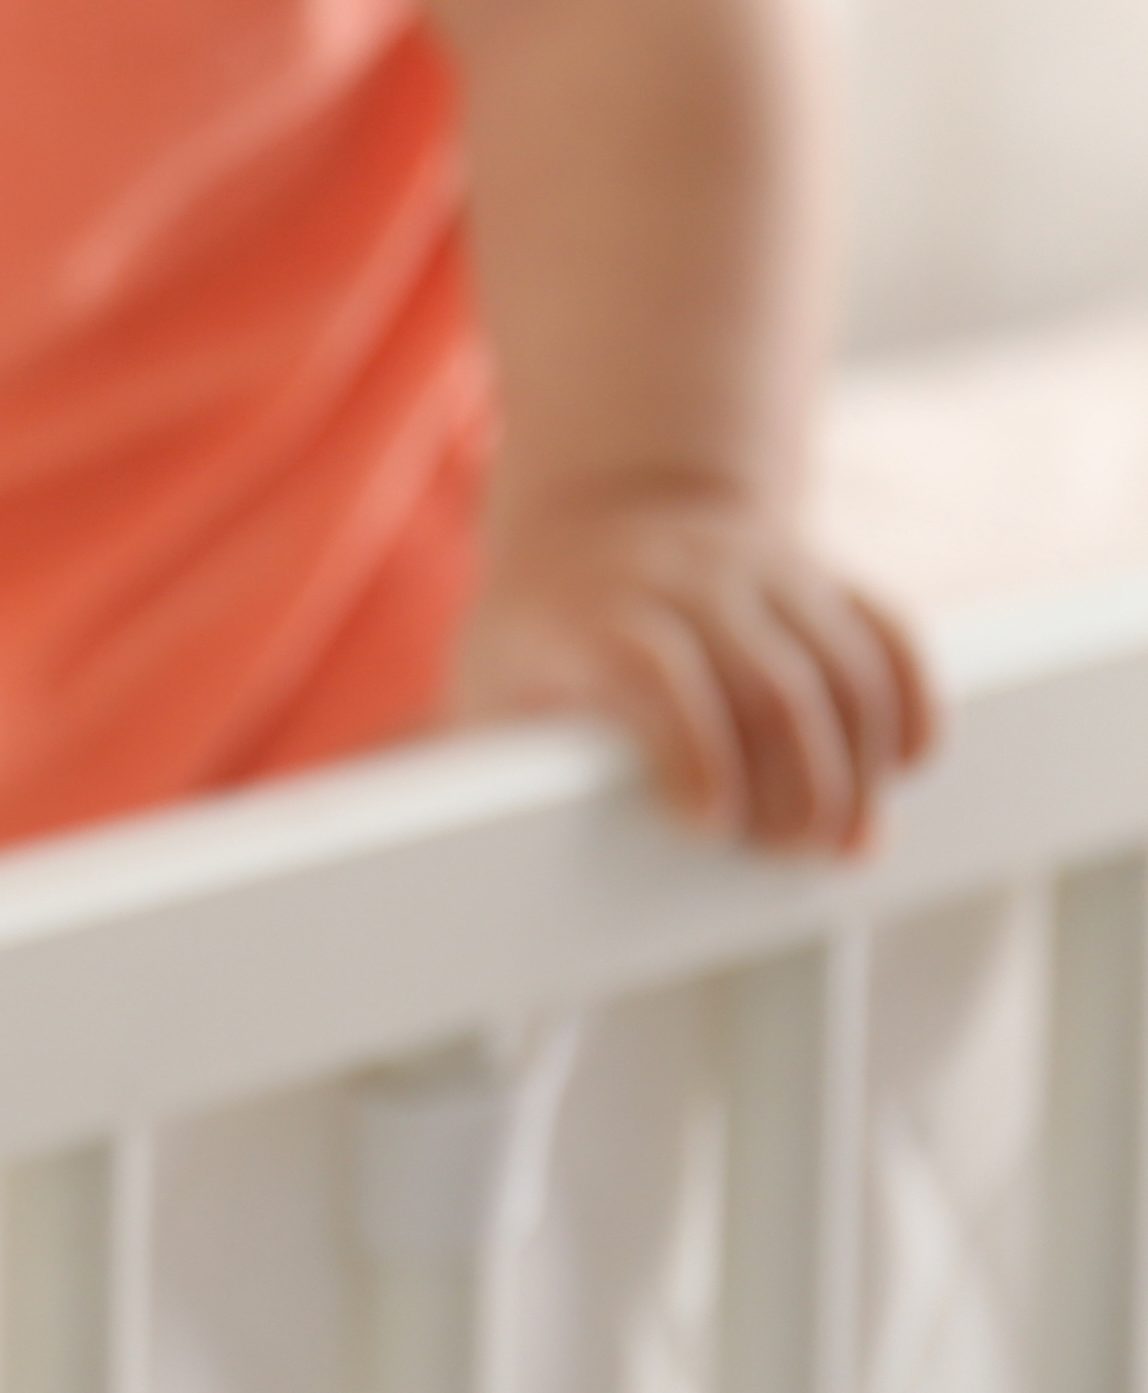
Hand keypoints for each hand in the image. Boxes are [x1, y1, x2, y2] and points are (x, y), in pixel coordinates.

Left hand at [457, 487, 937, 853]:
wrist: (605, 520)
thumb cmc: (542, 634)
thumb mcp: (493, 686)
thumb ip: (496, 767)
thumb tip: (477, 872)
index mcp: (592, 608)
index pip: (654, 665)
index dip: (693, 748)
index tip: (707, 823)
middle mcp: (685, 579)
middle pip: (773, 687)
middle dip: (796, 788)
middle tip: (787, 852)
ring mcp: (764, 573)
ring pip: (847, 671)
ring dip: (863, 768)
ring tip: (847, 839)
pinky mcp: (826, 581)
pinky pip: (893, 640)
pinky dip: (913, 709)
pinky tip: (903, 769)